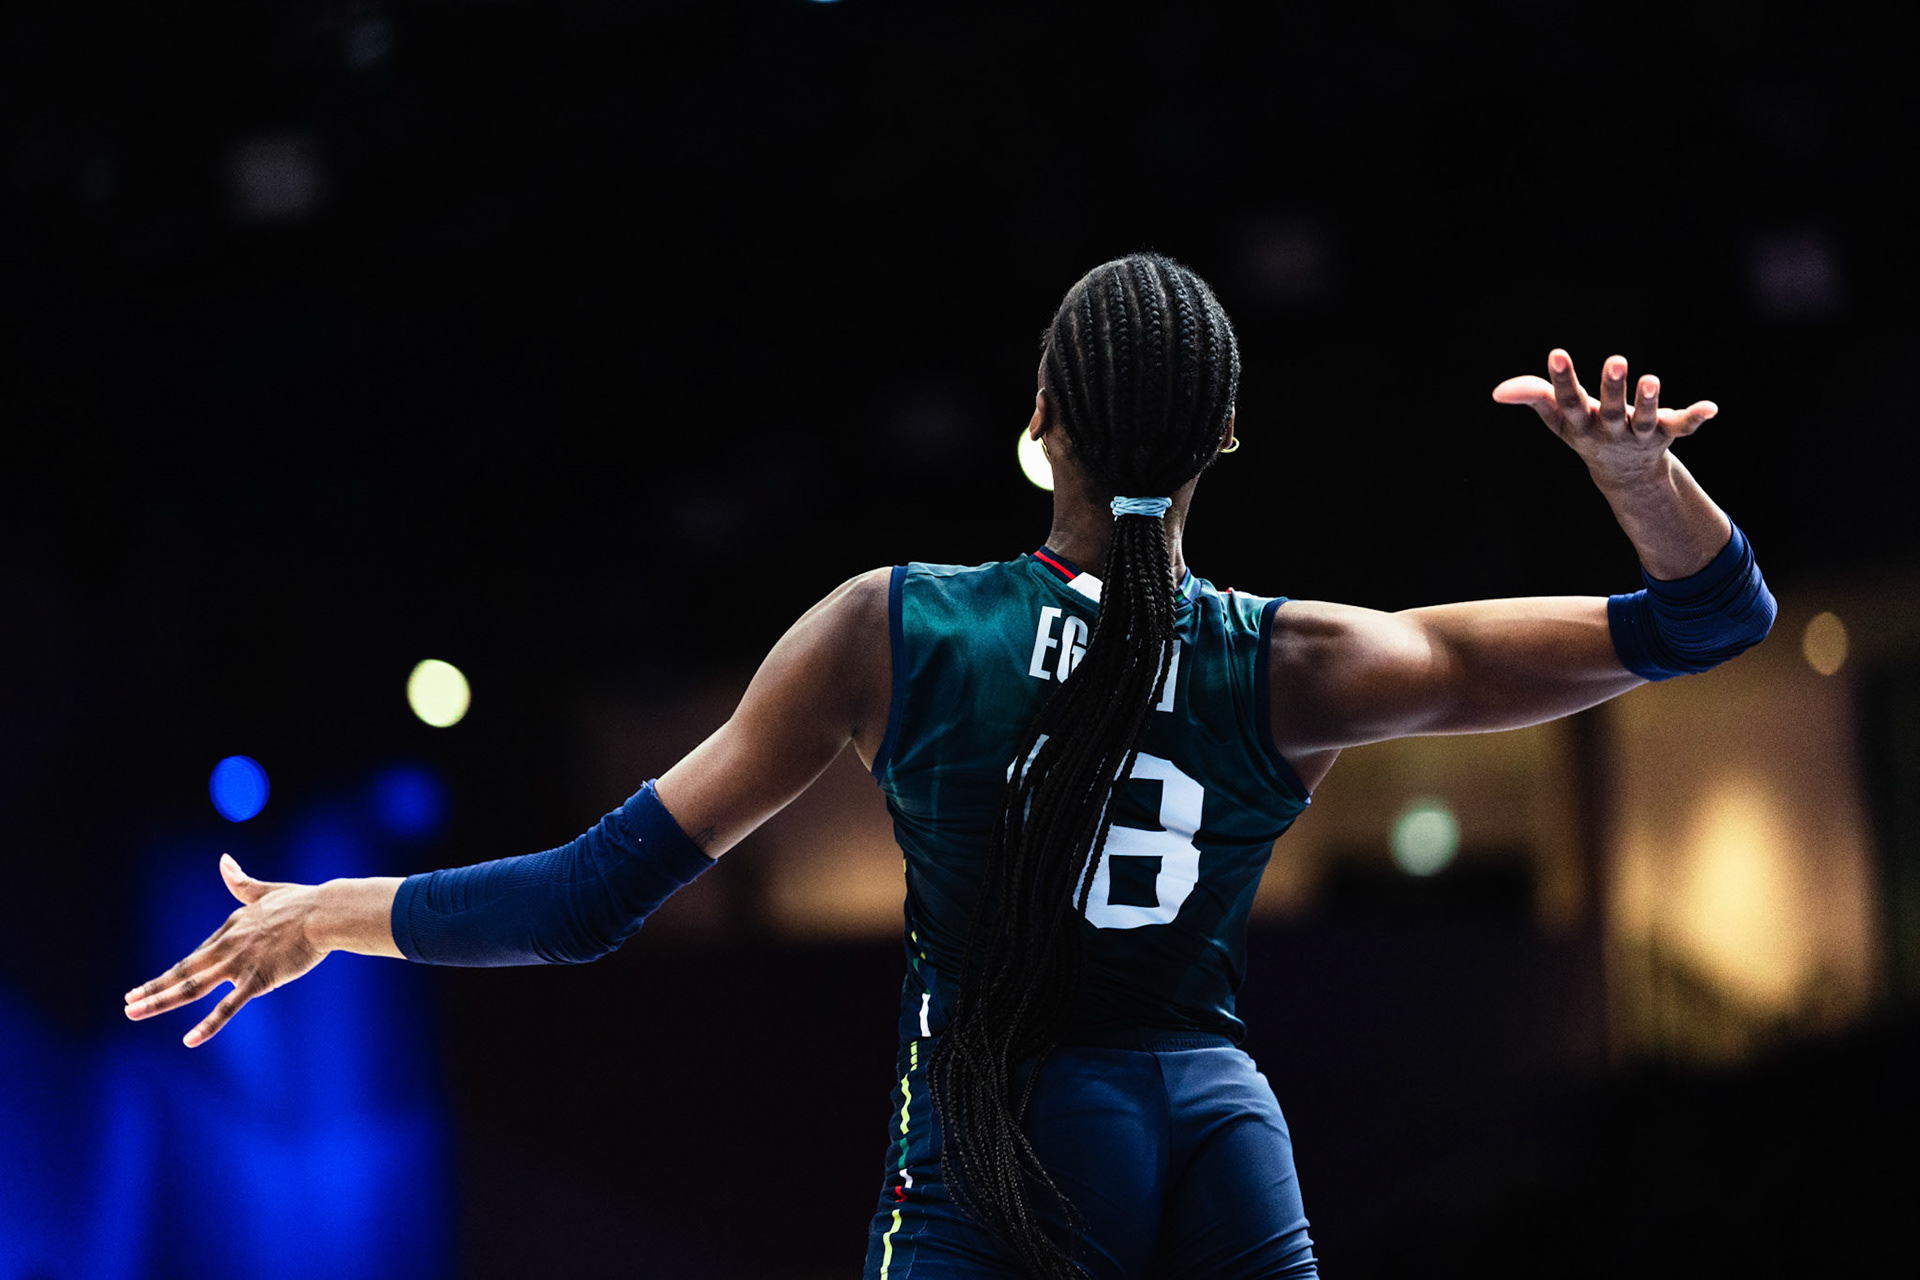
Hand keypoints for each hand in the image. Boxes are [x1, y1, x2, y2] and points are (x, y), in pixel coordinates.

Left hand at [124, 854, 328, 1046]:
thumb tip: (223, 861)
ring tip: (134, 1013)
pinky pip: (227, 1007)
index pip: (198, 955)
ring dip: (159, 1001)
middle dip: (152, 988)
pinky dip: (207, 1025)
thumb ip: (241, 882)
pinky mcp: (257, 980)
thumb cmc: (303, 901)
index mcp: (231, 927)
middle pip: (182, 970)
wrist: (325, 913)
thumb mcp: (265, 890)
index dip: (174, 972)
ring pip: (192, 987)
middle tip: (127, 1003)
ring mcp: (239, 964)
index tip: (155, 986)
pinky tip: (189, 1040)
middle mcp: (227, 945)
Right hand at [1492, 349, 1717, 488]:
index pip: (1568, 402)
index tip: (1557, 353)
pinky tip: (1711, 408)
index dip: (1562, 380)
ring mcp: (1639, 434)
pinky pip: (1683, 426)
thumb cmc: (1585, 431)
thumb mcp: (1558, 417)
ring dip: (1649, 402)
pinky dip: (1696, 417)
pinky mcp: (1666, 433)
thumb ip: (1533, 397)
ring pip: (1646, 420)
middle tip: (1616, 360)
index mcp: (1581, 425)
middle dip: (1613, 388)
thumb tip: (1498, 391)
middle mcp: (1610, 431)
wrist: (1624, 472)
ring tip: (1652, 379)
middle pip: (1610, 411)